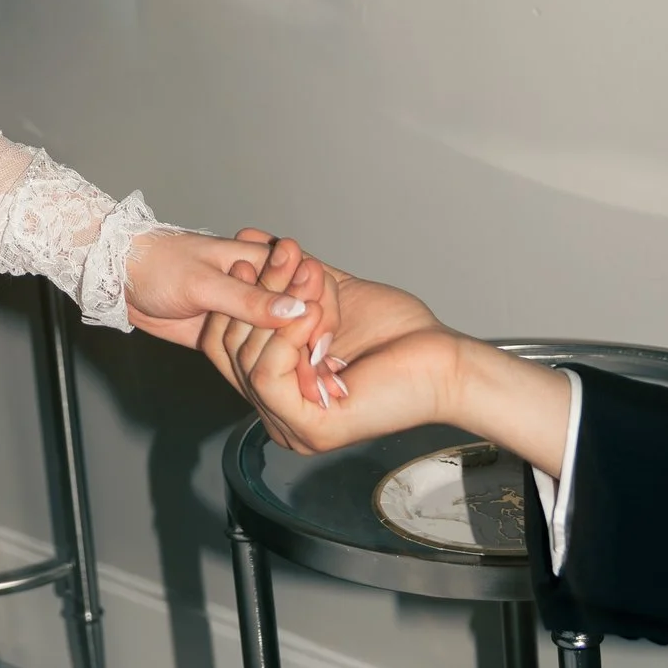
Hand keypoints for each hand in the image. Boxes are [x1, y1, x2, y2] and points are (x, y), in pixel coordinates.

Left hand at [121, 224, 335, 369]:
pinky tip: (281, 391)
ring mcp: (242, 312)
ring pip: (277, 338)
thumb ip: (248, 298)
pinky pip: (251, 353)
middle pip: (298, 316)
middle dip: (308, 344)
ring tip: (308, 389)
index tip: (323, 344)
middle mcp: (258, 286)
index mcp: (260, 260)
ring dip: (291, 361)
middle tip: (320, 377)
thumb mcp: (204, 282)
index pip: (306, 284)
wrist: (118, 277)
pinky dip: (265, 369)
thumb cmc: (157, 264)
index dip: (319, 312)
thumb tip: (296, 309)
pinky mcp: (226, 334)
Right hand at [208, 258, 573, 475]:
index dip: (232, 297)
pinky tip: (312, 315)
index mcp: (280, 389)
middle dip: (255, 293)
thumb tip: (251, 238)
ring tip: (310, 283)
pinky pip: (267, 377)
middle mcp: (279, 413)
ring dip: (276, 309)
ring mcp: (292, 426)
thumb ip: (289, 273)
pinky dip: (285, 337)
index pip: (224, 345)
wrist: (443, 359)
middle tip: (284, 257)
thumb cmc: (400, 335)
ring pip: (245, 360)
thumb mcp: (329, 293)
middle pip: (227, 350)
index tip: (248, 256)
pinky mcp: (310, 428)